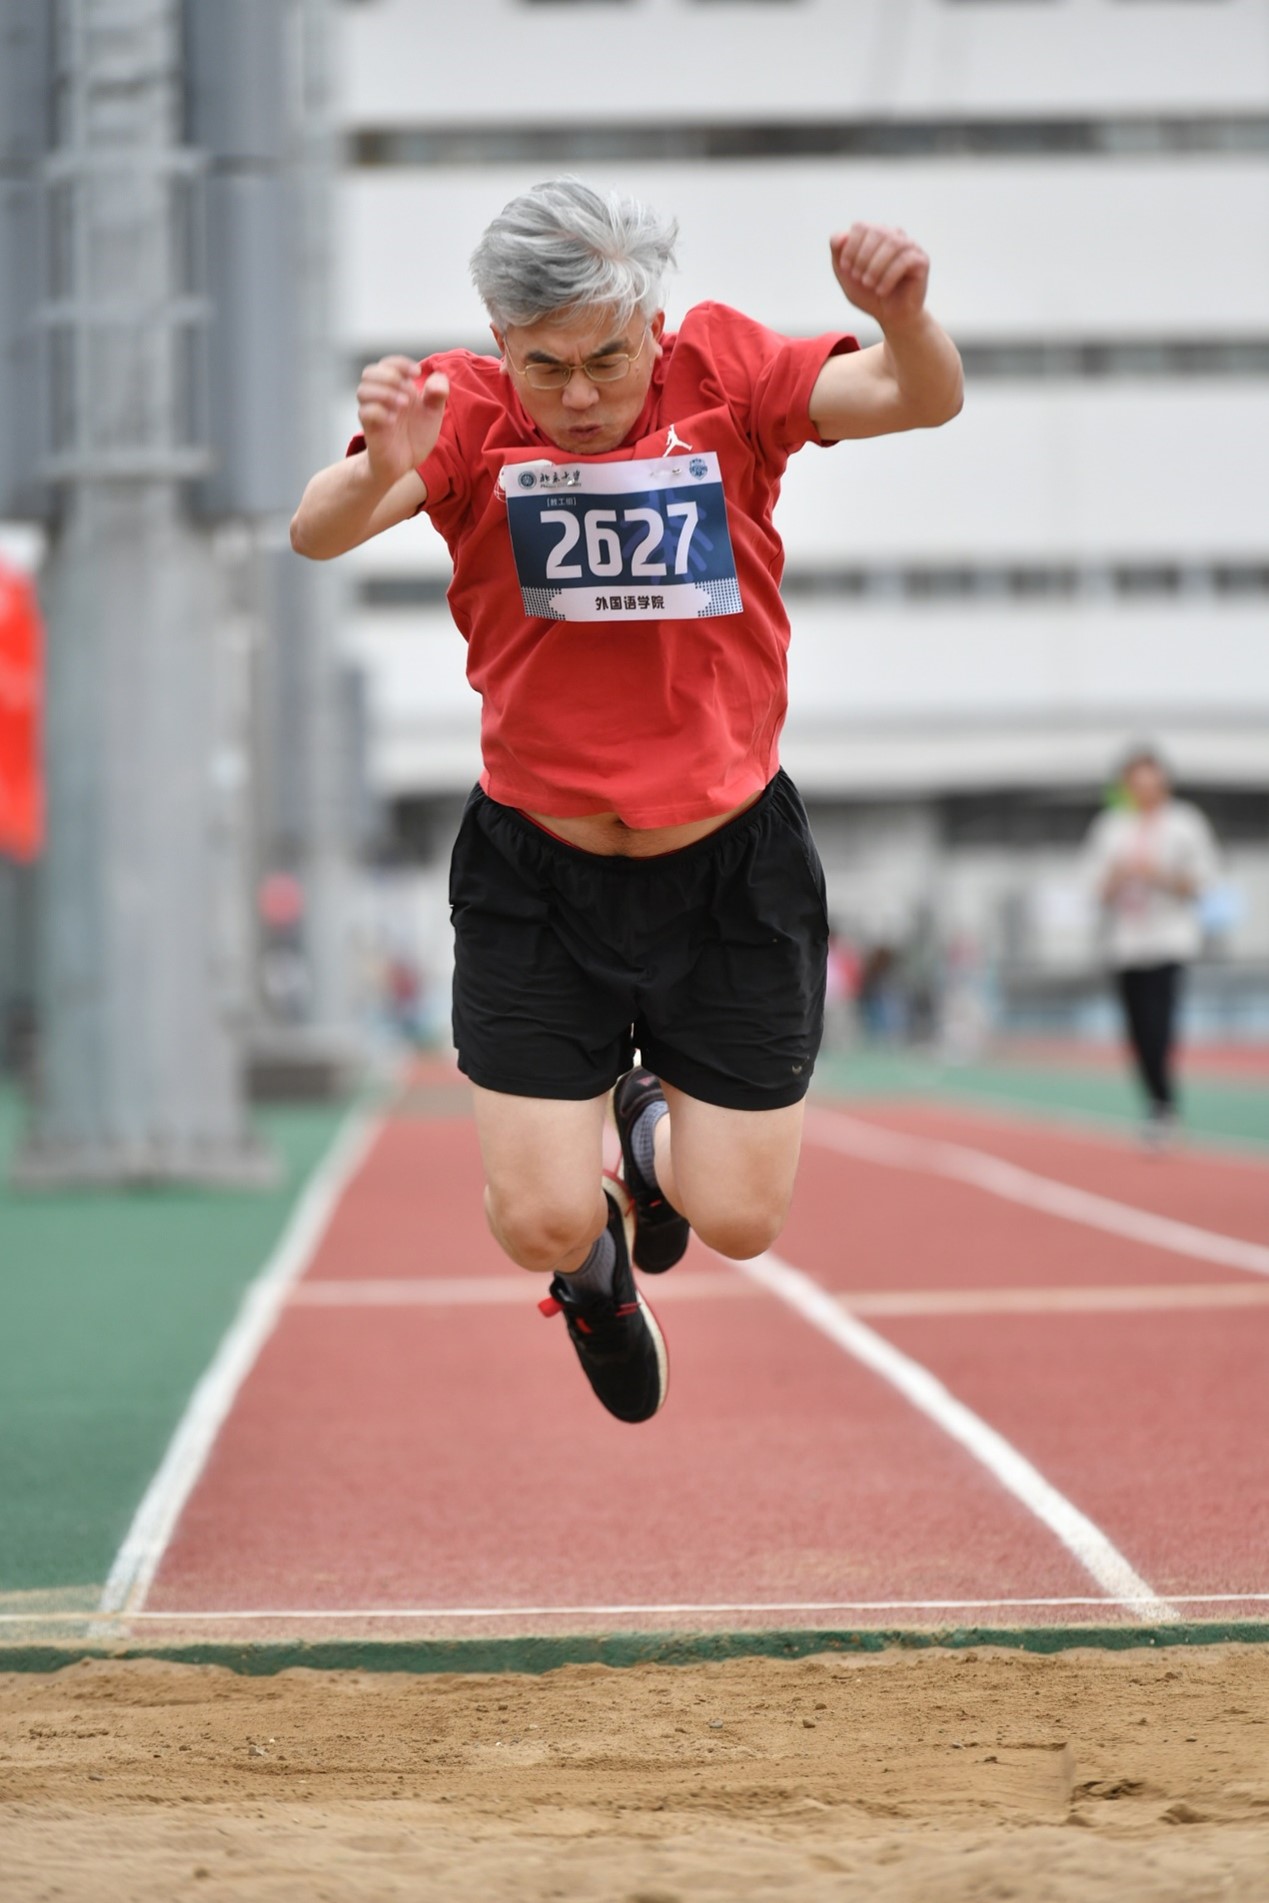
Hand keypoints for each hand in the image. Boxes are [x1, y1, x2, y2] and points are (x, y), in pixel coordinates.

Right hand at [356, 356, 448, 483]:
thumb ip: (438, 394)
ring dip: (384, 392)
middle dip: (389, 375)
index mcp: (395, 388)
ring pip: (362, 391)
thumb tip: (438, 378)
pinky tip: (393, 420)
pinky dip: (379, 412)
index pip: (388, 363)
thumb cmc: (416, 435)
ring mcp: (373, 412)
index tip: (416, 373)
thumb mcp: (433, 413)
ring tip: (404, 405)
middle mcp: (380, 396)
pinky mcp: (370, 429)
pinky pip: (365, 413)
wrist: (405, 463)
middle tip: (408, 391)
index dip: (400, 363)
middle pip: (369, 372)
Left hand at [829, 224, 929, 327]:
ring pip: (892, 243)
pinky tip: (881, 291)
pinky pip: (905, 260)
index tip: (846, 269)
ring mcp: (909, 245)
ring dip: (876, 266)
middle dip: (862, 257)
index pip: (860, 226)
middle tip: (858, 278)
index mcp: (875, 234)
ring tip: (869, 284)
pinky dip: (888, 277)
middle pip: (877, 231)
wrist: (890, 316)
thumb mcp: (846, 275)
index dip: (850, 247)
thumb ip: (838, 253)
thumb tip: (840, 237)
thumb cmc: (868, 293)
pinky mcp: (921, 260)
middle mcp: (893, 234)